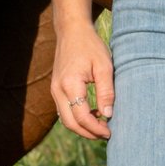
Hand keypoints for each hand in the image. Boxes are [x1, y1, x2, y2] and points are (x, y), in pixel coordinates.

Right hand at [50, 21, 114, 139]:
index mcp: (70, 84)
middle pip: (70, 123)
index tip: (110, 132)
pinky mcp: (56, 89)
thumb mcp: (104, 66)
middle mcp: (58, 90)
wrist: (71, 31)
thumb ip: (106, 92)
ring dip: (82, 127)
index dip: (95, 128)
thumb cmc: (90, 46)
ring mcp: (54, 90)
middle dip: (88, 133)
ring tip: (101, 126)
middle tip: (106, 134)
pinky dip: (76, 118)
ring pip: (65, 119)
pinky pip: (64, 111)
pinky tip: (92, 114)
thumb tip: (108, 115)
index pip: (81, 117)